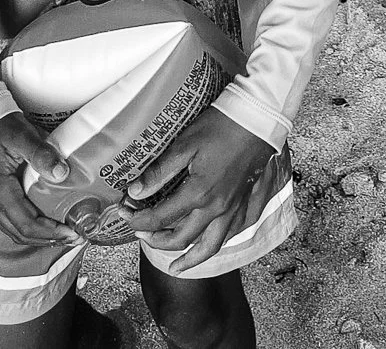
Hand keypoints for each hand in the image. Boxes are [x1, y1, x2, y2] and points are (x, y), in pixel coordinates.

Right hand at [0, 112, 77, 246]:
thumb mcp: (22, 134)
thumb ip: (41, 154)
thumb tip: (61, 173)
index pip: (27, 224)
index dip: (51, 232)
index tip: (72, 232)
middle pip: (20, 233)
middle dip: (48, 239)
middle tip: (73, 237)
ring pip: (13, 230)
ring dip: (37, 235)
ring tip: (62, 233)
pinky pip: (8, 221)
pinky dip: (26, 226)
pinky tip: (42, 221)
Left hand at [123, 107, 274, 273]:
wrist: (258, 119)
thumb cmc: (222, 126)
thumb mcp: (185, 144)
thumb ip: (160, 171)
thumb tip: (135, 190)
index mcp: (198, 193)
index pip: (161, 217)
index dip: (140, 220)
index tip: (127, 216)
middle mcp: (216, 208)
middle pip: (181, 237)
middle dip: (156, 239)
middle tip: (142, 234)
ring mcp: (232, 208)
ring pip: (209, 246)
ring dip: (190, 260)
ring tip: (176, 268)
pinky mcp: (244, 203)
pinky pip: (230, 234)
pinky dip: (216, 245)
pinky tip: (209, 245)